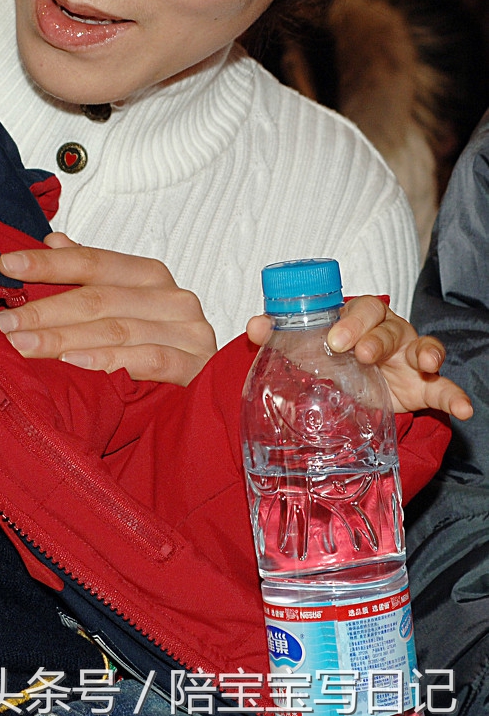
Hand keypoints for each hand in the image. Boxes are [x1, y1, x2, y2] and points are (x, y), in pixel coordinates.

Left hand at [0, 234, 215, 384]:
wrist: (213, 394)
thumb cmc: (155, 344)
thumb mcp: (120, 306)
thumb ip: (89, 273)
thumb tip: (53, 239)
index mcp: (148, 275)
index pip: (92, 261)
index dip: (48, 262)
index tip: (7, 265)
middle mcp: (171, 297)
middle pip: (97, 298)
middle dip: (44, 311)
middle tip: (4, 322)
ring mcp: (188, 332)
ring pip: (115, 330)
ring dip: (62, 339)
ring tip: (23, 346)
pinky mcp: (197, 367)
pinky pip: (147, 360)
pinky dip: (107, 360)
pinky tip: (73, 363)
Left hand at [246, 295, 472, 420]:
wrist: (349, 392)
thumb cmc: (328, 359)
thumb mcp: (303, 348)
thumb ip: (277, 336)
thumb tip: (253, 326)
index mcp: (357, 318)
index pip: (359, 307)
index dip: (349, 319)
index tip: (333, 338)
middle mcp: (386, 332)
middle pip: (386, 325)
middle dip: (373, 337)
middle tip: (357, 354)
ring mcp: (408, 358)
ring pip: (420, 346)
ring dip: (421, 352)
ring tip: (418, 364)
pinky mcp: (423, 386)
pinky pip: (445, 388)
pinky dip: (455, 396)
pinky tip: (463, 409)